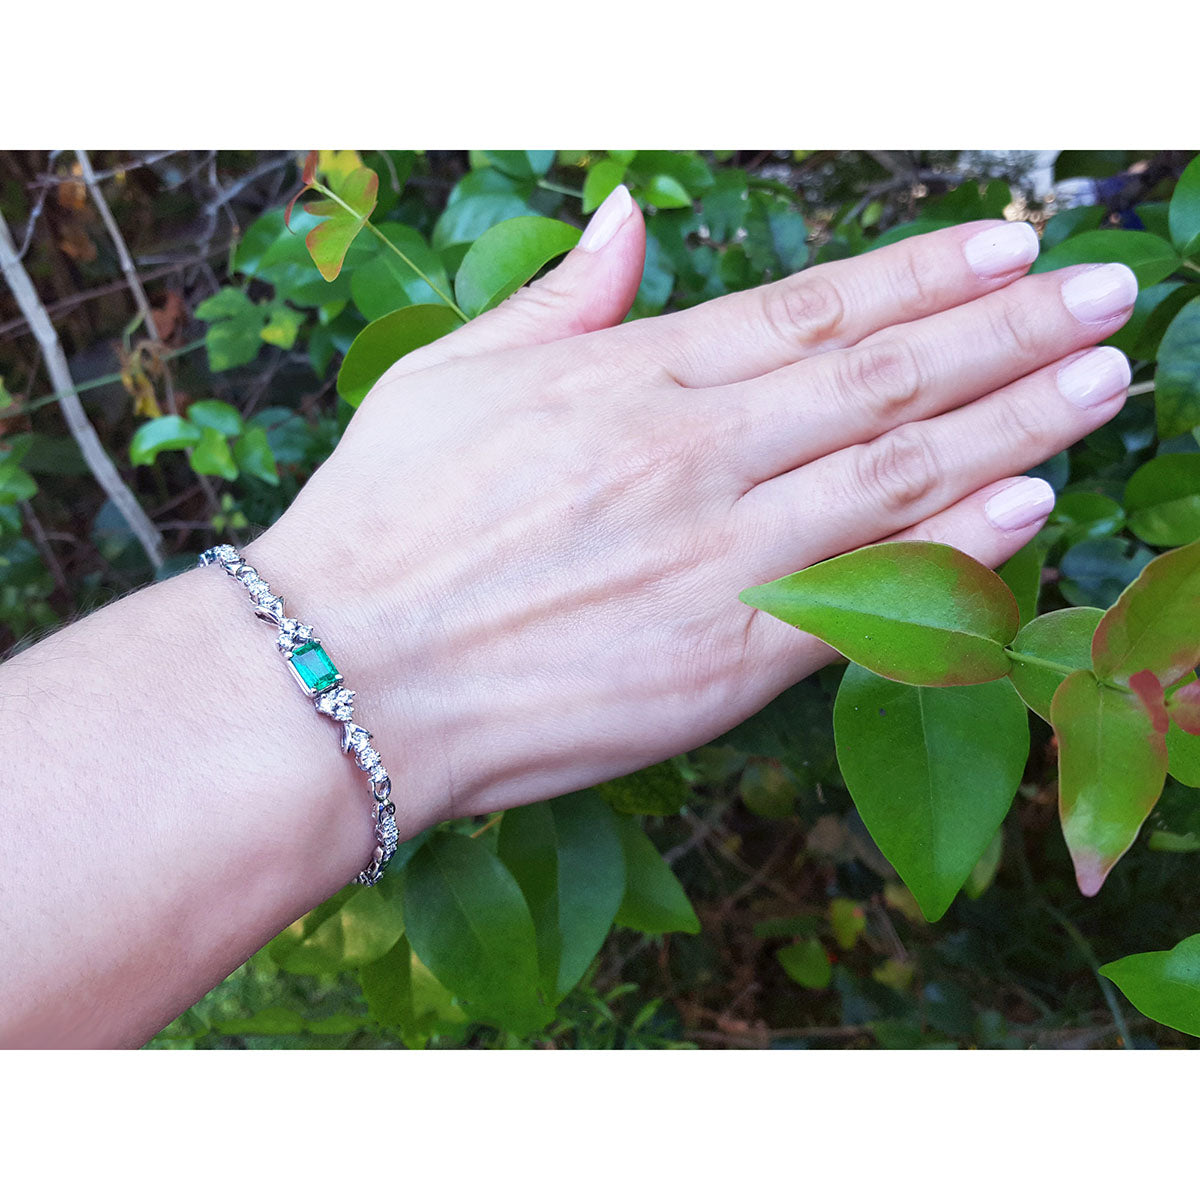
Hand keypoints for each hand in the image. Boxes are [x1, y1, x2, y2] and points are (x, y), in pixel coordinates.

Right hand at [251, 186, 1135, 832]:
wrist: (342, 680)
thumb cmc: (382, 525)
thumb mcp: (451, 378)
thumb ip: (560, 302)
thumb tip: (622, 216)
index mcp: (629, 384)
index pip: (813, 311)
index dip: (923, 275)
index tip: (1010, 246)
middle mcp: (690, 460)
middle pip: (882, 380)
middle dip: (1007, 331)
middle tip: (1105, 294)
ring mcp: (714, 561)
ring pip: (897, 477)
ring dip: (1015, 422)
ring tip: (1102, 379)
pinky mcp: (720, 664)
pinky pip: (861, 601)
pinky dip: (952, 555)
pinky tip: (1029, 509)